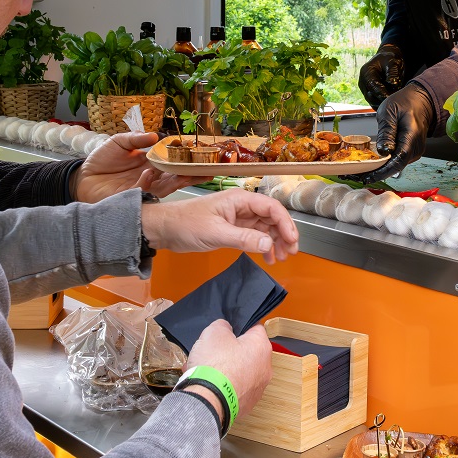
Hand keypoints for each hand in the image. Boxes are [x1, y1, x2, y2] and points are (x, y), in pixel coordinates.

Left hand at [75, 131, 193, 202]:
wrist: (83, 177)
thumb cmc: (102, 159)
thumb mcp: (119, 142)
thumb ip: (136, 139)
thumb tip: (155, 135)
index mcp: (151, 162)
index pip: (173, 161)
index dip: (186, 159)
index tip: (201, 155)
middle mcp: (152, 177)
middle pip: (177, 176)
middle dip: (191, 174)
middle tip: (206, 170)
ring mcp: (144, 188)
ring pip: (166, 186)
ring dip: (176, 180)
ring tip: (186, 174)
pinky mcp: (134, 197)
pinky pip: (146, 190)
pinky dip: (148, 182)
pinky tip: (148, 173)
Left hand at [141, 189, 299, 263]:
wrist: (164, 228)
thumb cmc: (186, 224)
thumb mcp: (216, 232)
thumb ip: (243, 238)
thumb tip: (269, 244)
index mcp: (240, 199)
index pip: (271, 208)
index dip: (286, 224)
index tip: (293, 241)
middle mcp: (242, 206)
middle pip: (272, 217)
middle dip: (283, 234)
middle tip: (290, 253)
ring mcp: (238, 217)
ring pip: (265, 227)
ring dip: (275, 242)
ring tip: (280, 258)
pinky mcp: (232, 228)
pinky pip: (254, 235)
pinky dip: (262, 245)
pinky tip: (267, 257)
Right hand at [183, 319, 272, 417]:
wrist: (208, 401)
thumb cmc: (214, 366)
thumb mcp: (214, 332)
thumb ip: (223, 325)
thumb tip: (226, 329)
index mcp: (261, 346)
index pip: (255, 328)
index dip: (239, 327)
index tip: (227, 331)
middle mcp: (265, 368)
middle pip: (247, 352)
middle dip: (230, 351)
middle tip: (213, 351)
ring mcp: (257, 388)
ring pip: (240, 372)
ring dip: (226, 370)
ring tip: (205, 370)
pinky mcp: (247, 404)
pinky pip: (235, 389)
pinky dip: (224, 386)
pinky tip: (208, 385)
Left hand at [354, 83, 435, 182]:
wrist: (421, 102)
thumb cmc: (406, 103)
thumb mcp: (390, 111)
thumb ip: (386, 131)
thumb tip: (383, 151)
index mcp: (412, 136)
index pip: (399, 159)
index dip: (382, 171)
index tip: (367, 177)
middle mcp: (415, 148)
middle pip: (395, 167)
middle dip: (375, 174)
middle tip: (354, 175)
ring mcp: (414, 152)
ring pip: (395, 166)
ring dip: (377, 171)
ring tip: (357, 172)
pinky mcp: (409, 153)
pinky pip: (396, 162)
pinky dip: (382, 165)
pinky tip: (369, 165)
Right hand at [358, 44, 405, 108]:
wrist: (388, 60)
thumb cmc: (390, 60)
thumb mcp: (393, 62)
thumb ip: (393, 73)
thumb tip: (392, 84)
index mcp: (366, 73)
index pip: (372, 86)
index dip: (382, 93)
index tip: (392, 98)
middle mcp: (363, 82)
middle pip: (371, 97)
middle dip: (383, 100)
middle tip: (396, 102)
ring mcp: (365, 90)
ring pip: (373, 102)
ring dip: (383, 104)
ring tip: (395, 103)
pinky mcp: (370, 95)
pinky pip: (375, 104)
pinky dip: (383, 105)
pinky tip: (393, 104)